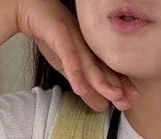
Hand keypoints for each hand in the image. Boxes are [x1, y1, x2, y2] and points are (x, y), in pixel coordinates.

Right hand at [15, 0, 137, 110]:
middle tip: (127, 103)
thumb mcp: (69, 68)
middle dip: (117, 86)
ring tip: (114, 95)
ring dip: (102, 81)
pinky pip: (68, 56)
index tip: (131, 99)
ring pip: (90, 63)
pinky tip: (80, 89)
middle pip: (103, 68)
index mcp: (90, 52)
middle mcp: (86, 45)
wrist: (29, 9)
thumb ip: (84, 86)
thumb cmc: (50, 37)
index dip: (121, 84)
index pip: (108, 70)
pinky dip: (75, 73)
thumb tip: (101, 106)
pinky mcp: (60, 35)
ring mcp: (75, 39)